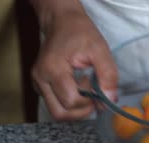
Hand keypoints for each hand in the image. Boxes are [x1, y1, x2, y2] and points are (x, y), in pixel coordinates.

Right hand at [31, 3, 116, 120]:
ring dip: (76, 110)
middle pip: (60, 113)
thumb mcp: (100, 50)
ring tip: (87, 93)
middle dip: (82, 110)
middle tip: (93, 96)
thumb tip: (110, 100)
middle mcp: (40, 79)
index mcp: (52, 69)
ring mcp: (38, 84)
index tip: (95, 85)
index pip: (71, 101)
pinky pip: (55, 105)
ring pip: (57, 113)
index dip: (88, 100)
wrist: (63, 23)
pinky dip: (70, 105)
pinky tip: (79, 90)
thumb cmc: (81, 34)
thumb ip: (108, 75)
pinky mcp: (40, 87)